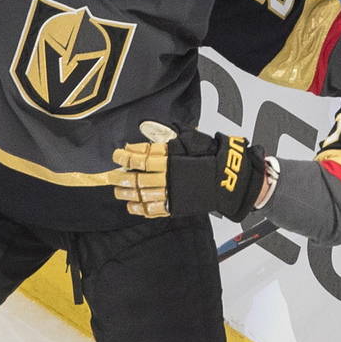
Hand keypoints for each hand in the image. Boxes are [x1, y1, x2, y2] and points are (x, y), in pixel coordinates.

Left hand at [111, 122, 264, 221]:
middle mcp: (169, 174)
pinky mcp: (177, 205)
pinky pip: (154, 209)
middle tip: (111, 175)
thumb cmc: (212, 157)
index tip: (118, 154)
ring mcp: (172, 191)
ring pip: (143, 193)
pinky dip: (141, 208)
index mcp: (172, 156)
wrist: (229, 179)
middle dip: (122, 176)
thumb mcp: (192, 139)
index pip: (143, 155)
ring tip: (118, 191)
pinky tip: (132, 206)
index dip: (128, 155)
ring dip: (128, 193)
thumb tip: (154, 132)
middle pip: (138, 176)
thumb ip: (172, 138)